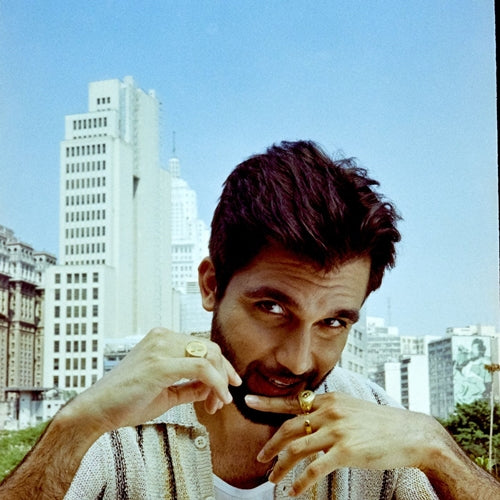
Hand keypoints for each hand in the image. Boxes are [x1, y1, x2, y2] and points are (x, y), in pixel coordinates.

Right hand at [62, 328, 241, 433]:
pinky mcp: (160, 364)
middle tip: (223, 399)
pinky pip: (201, 367)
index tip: (227, 386)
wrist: (95, 411)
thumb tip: (213, 387)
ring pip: (209, 355)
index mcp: (162, 339)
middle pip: (210, 348)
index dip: (220, 367)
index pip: (202, 346)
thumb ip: (190, 387)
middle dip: (223, 374)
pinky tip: (216, 399)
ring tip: (215, 404)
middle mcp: (162, 337)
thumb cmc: (125, 402)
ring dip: (219, 381)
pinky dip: (215, 383)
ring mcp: (160, 348)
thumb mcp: (166, 393)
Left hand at [246, 391, 435, 496]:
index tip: (248, 402)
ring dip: (281, 466)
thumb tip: (310, 422)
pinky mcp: (345, 451)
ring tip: (273, 478)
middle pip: (289, 428)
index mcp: (328, 399)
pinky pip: (314, 469)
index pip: (292, 402)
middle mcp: (329, 411)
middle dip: (271, 445)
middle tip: (261, 457)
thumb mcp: (351, 408)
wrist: (410, 433)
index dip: (268, 403)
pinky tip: (295, 491)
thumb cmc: (382, 423)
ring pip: (297, 449)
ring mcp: (336, 430)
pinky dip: (301, 482)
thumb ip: (329, 412)